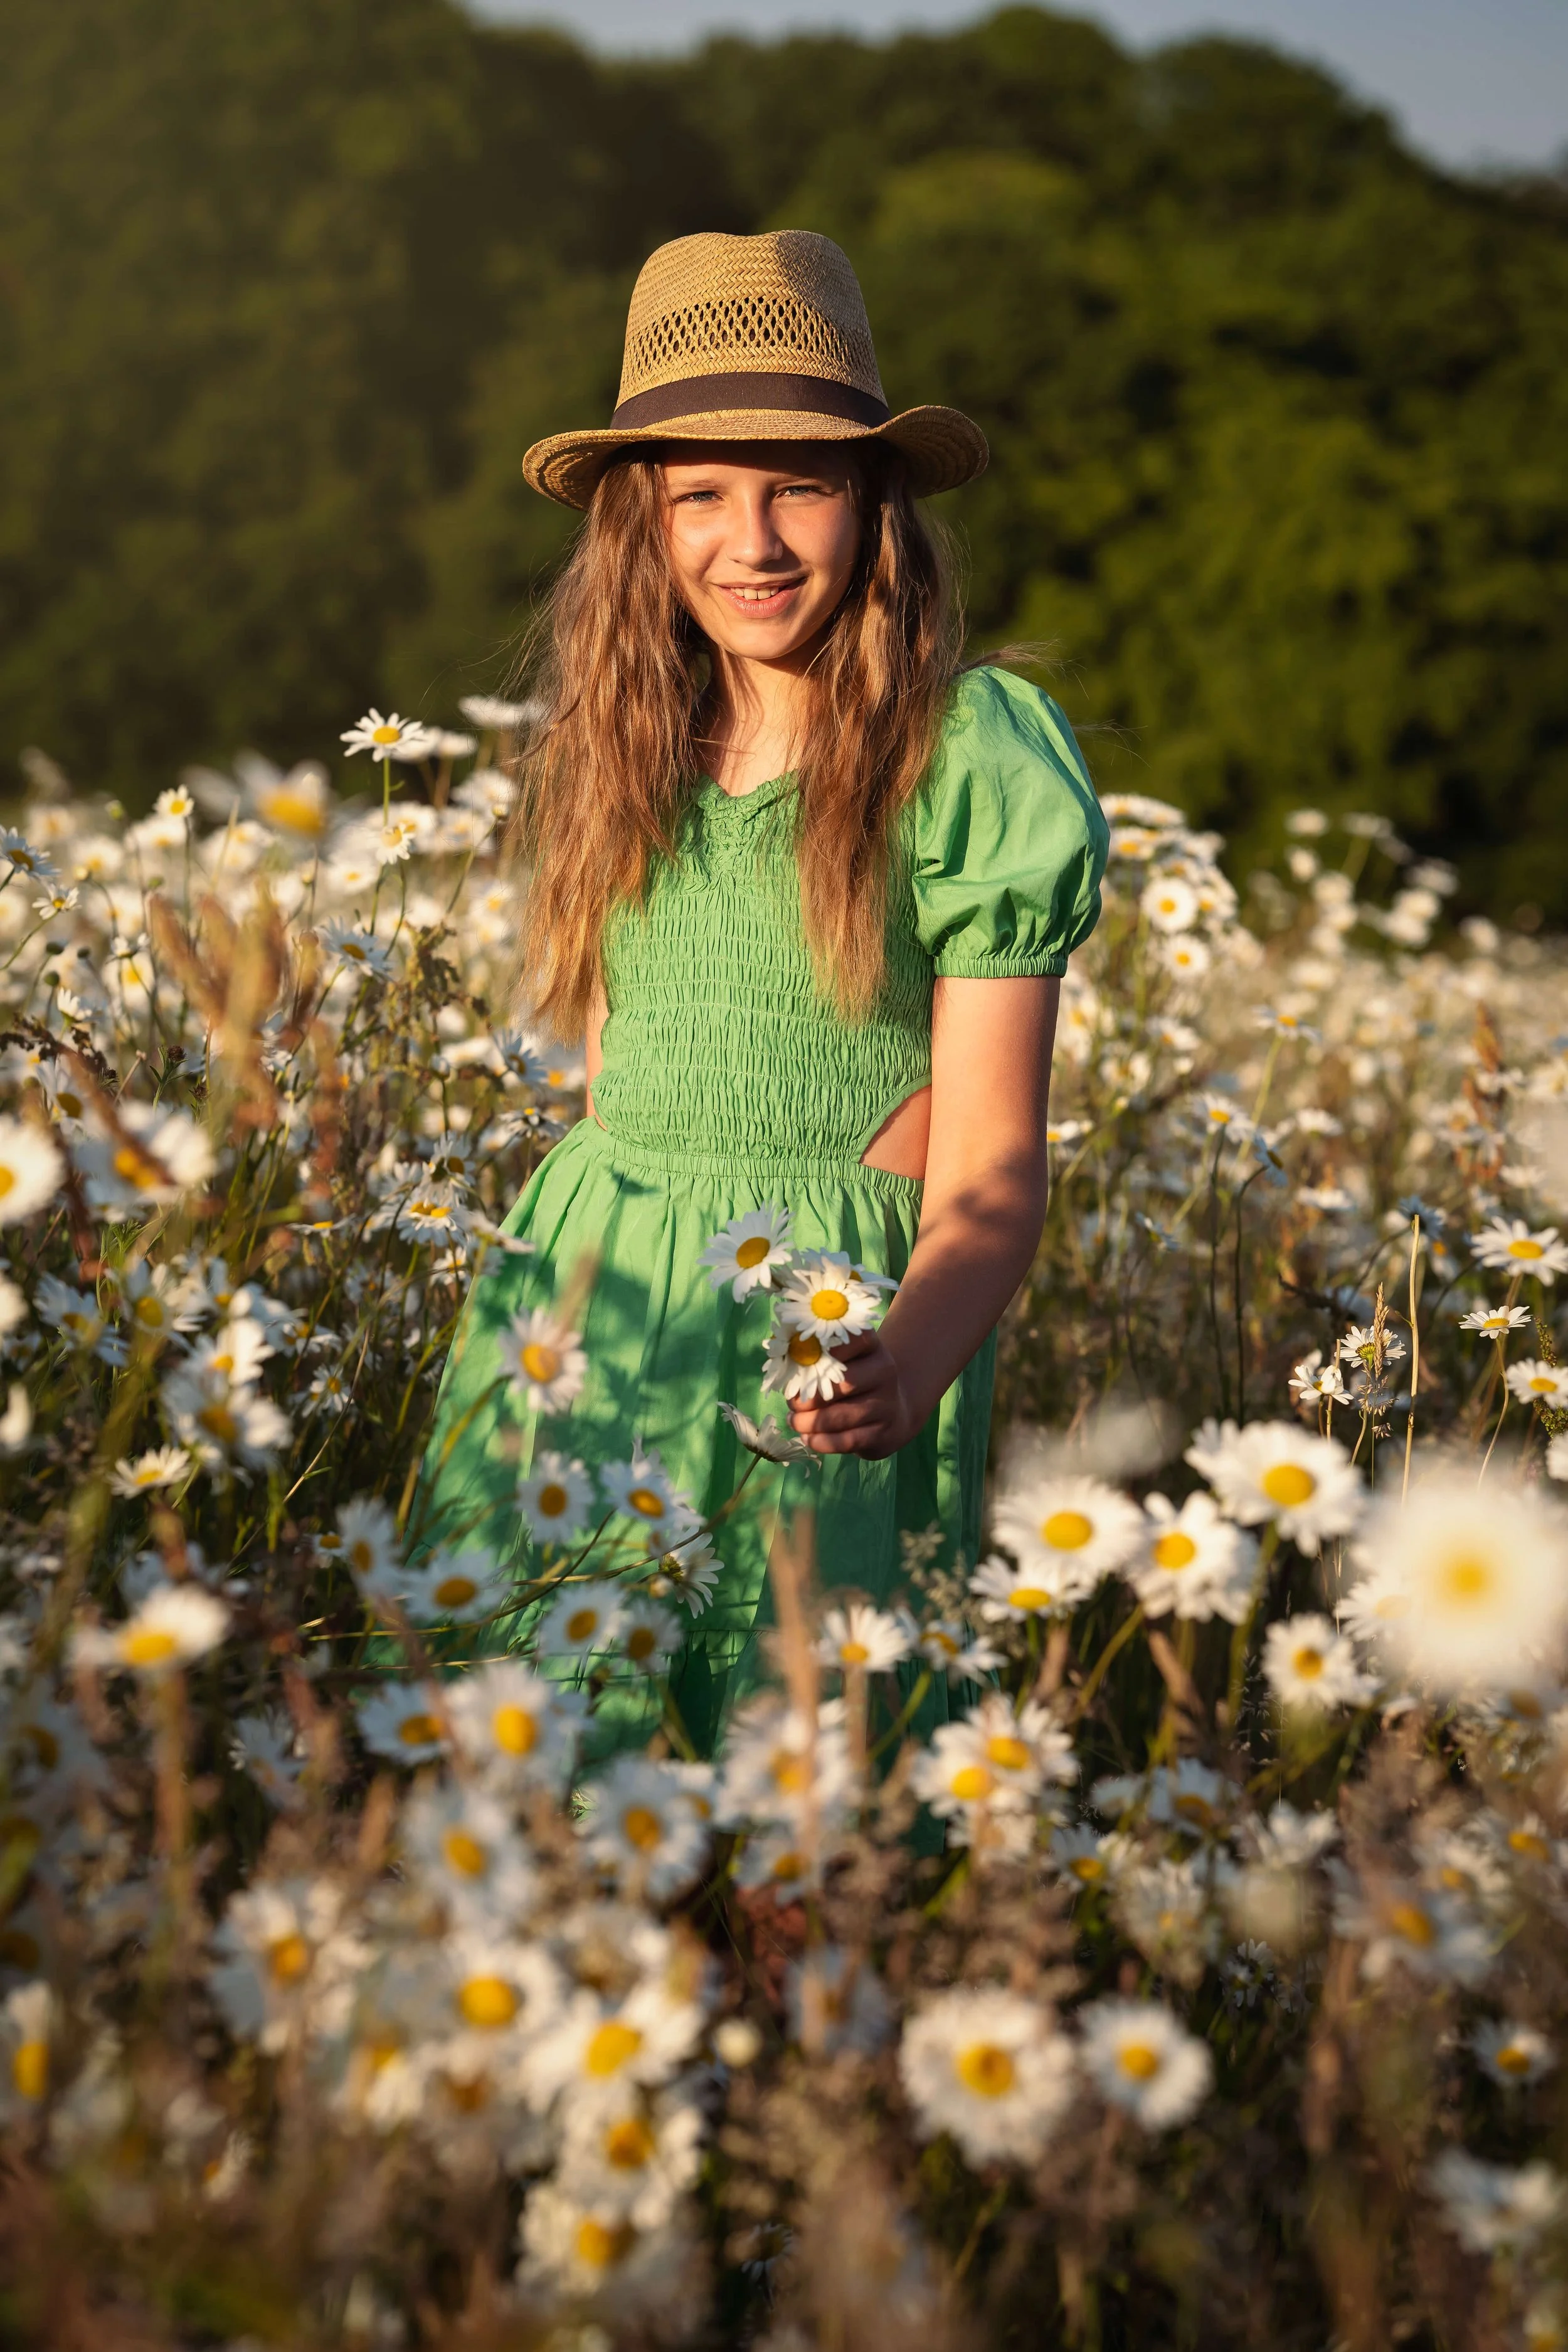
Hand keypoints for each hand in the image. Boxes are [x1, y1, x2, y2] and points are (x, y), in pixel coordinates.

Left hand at [787, 1331, 918, 1458]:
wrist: (893, 1413)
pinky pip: (847, 1440)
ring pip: (841, 1415)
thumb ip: (817, 1358)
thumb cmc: (855, 1381)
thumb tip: (784, 1367)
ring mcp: (886, 1404)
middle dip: (809, 1396)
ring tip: (794, 1421)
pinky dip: (822, 1441)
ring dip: (810, 1422)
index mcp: (871, 1346)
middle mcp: (884, 1371)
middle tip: (791, 1403)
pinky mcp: (882, 1433)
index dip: (824, 1348)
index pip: (853, 1339)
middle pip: (844, 1382)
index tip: (800, 1358)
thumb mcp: (844, 1360)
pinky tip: (808, 1437)